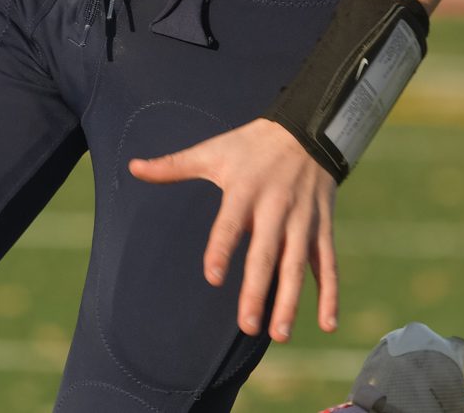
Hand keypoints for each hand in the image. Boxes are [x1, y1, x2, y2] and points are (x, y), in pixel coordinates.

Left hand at [129, 118, 336, 342]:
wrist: (307, 129)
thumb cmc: (251, 145)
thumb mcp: (213, 150)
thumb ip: (174, 165)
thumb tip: (133, 167)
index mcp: (245, 190)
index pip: (231, 223)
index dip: (221, 248)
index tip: (213, 277)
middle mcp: (276, 207)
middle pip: (266, 254)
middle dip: (257, 290)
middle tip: (248, 326)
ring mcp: (302, 220)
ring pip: (297, 265)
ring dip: (290, 300)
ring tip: (279, 334)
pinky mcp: (322, 227)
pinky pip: (327, 264)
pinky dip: (329, 293)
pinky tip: (327, 325)